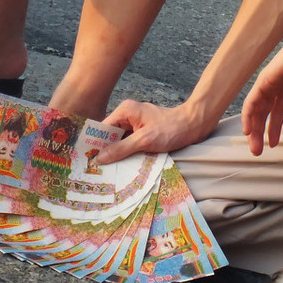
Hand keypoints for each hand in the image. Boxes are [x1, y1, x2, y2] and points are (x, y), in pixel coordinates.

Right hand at [96, 100, 214, 163]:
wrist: (194, 125)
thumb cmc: (170, 129)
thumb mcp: (144, 140)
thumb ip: (122, 148)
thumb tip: (100, 158)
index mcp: (125, 110)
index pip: (103, 128)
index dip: (95, 144)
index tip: (87, 160)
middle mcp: (127, 115)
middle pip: (110, 135)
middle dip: (105, 150)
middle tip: (95, 170)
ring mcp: (135, 123)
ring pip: (120, 141)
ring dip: (117, 154)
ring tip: (106, 171)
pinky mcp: (143, 132)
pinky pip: (130, 143)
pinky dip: (127, 153)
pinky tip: (122, 166)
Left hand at [240, 35, 282, 155]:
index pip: (277, 110)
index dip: (274, 127)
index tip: (273, 144)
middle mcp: (274, 85)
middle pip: (263, 112)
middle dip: (260, 132)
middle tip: (258, 151)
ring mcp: (267, 82)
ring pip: (255, 109)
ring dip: (253, 128)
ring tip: (254, 147)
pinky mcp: (264, 80)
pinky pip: (252, 101)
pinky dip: (248, 115)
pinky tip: (247, 129)